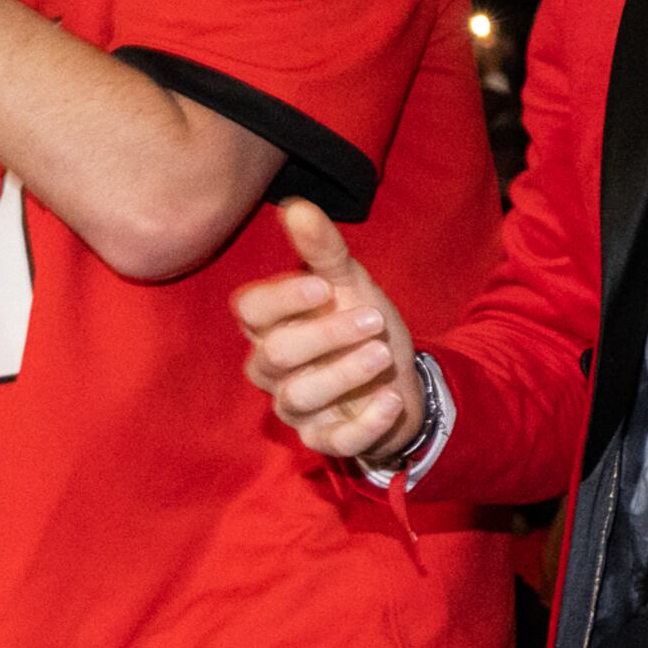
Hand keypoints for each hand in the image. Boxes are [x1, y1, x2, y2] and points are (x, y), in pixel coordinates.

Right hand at [233, 199, 423, 465]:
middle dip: (324, 335)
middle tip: (373, 319)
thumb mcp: (349, 283)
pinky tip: (391, 399)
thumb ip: (323, 250)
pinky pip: (334, 441)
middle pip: (274, 355)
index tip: (322, 287)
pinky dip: (365, 423)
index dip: (280, 300)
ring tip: (382, 354)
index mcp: (271, 326)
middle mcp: (273, 369)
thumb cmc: (359, 326)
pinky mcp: (324, 441)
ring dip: (344, 374)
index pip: (249, 312)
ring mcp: (297, 409)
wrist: (397, 378)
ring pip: (298, 397)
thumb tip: (295, 206)